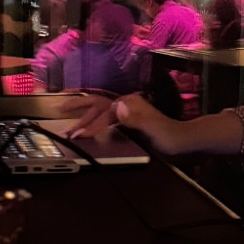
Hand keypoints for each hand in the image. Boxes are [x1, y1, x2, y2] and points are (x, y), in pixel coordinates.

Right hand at [69, 92, 190, 154]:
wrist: (184, 140)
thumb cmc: (170, 136)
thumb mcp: (154, 129)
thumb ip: (136, 118)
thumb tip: (118, 106)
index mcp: (130, 103)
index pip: (104, 112)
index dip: (90, 125)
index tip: (77, 136)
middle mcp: (127, 103)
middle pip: (98, 103)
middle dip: (78, 106)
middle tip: (59, 108)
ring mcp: (128, 110)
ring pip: (100, 109)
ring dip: (83, 114)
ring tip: (67, 119)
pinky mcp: (129, 119)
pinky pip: (105, 116)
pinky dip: (93, 120)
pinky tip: (87, 126)